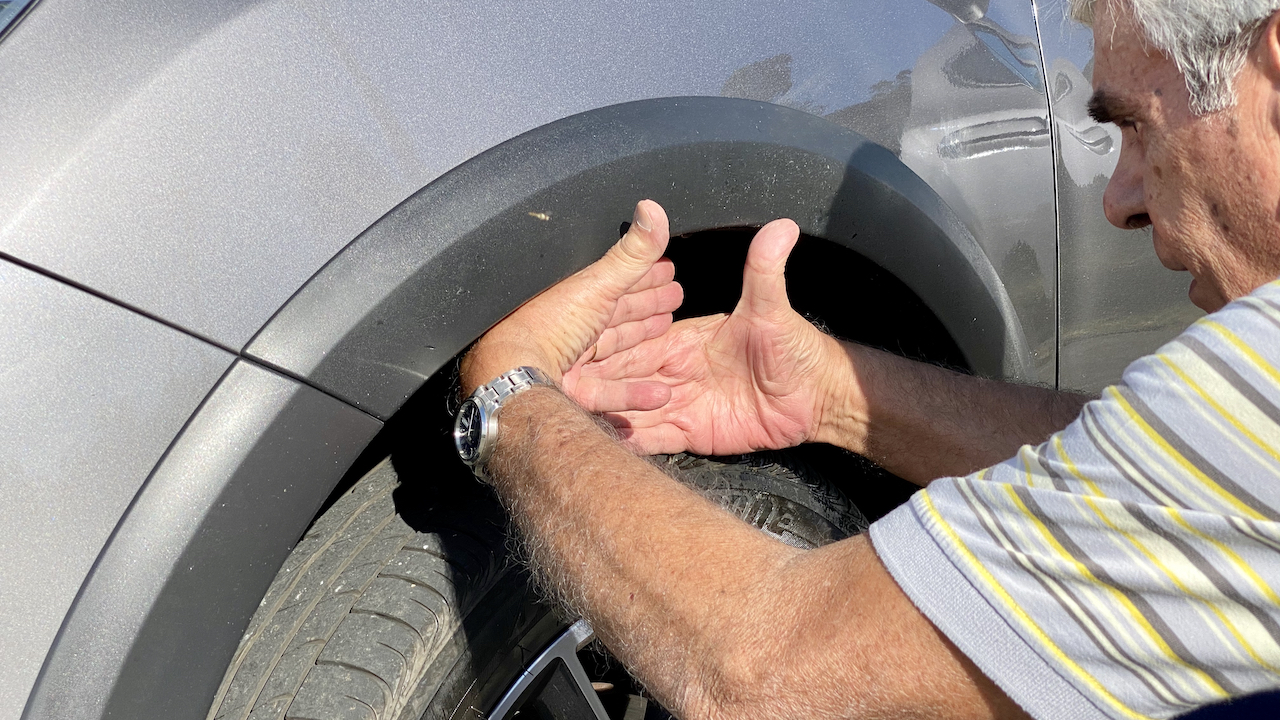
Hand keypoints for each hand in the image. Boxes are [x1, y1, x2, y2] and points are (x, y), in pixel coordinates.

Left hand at [461, 200, 684, 396]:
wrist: (518, 376)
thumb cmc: (548, 327)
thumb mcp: (597, 283)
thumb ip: (630, 253)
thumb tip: (652, 209)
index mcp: (573, 295)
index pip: (616, 279)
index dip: (644, 274)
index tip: (668, 270)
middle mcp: (568, 324)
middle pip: (615, 313)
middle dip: (646, 305)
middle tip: (673, 298)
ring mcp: (567, 359)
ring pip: (612, 349)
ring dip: (643, 344)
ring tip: (669, 337)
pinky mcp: (569, 390)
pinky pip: (608, 390)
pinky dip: (635, 393)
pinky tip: (660, 393)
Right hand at [567, 218, 844, 455]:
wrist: (817, 398)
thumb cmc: (795, 349)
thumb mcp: (773, 309)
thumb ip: (765, 270)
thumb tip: (782, 224)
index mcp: (683, 339)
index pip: (639, 341)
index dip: (612, 345)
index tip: (582, 348)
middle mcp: (674, 370)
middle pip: (628, 377)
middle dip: (599, 382)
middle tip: (566, 388)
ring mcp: (680, 403)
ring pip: (634, 408)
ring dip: (608, 413)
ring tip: (575, 419)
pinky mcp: (691, 432)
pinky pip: (655, 439)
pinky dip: (632, 443)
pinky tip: (607, 447)